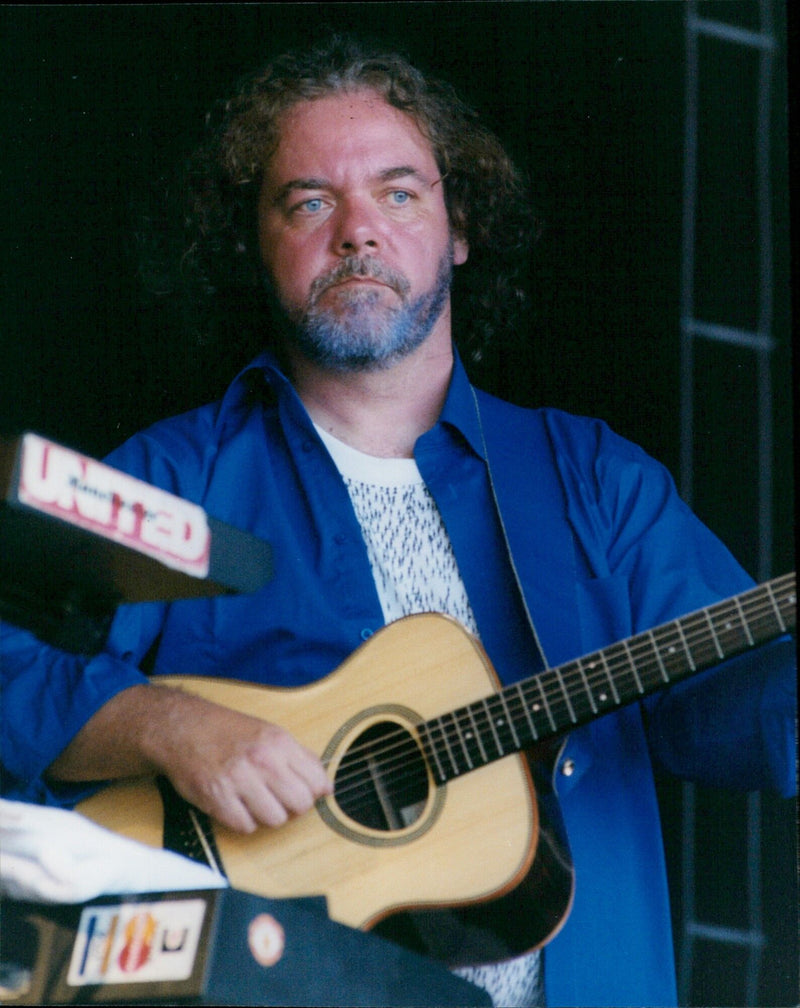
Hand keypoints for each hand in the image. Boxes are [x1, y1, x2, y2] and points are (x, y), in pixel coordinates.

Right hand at [47, 682, 332, 834]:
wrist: (182, 728)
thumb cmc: (229, 732)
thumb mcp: (270, 732)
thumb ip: (301, 758)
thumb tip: (327, 787)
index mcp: (279, 742)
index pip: (317, 782)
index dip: (312, 792)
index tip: (301, 791)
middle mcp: (261, 759)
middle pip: (300, 805)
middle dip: (292, 807)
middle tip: (277, 797)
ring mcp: (238, 779)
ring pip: (275, 820)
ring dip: (267, 816)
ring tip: (255, 800)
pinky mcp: (216, 797)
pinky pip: (245, 827)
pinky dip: (243, 822)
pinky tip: (236, 805)